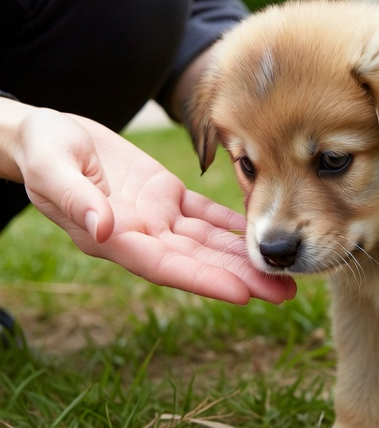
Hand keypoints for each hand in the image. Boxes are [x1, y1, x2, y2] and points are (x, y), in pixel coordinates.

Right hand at [11, 107, 295, 304]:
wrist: (45, 133)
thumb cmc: (42, 150)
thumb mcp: (53, 168)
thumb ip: (77, 200)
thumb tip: (104, 228)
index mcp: (113, 237)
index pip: (166, 266)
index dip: (205, 280)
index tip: (243, 294)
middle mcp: (141, 234)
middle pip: (199, 262)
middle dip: (242, 277)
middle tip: (286, 292)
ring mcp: (155, 216)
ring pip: (209, 242)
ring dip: (246, 256)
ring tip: (286, 271)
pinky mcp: (166, 195)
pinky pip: (206, 214)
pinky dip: (233, 223)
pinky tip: (261, 230)